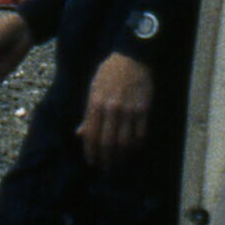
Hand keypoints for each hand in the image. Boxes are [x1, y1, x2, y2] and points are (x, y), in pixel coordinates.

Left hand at [76, 52, 157, 170]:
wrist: (132, 57)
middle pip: (108, 142)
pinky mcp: (144, 109)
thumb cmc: (109, 73)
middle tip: (106, 168)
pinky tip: (133, 151)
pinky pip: (140, 134)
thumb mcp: (93, 89)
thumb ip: (88, 113)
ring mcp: (129, 110)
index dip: (91, 152)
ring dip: (121, 157)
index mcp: (96, 103)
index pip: (92, 135)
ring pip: (125, 142)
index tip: (92, 162)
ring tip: (119, 163)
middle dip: (106, 159)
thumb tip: (80, 134)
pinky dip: (137, 146)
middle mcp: (112, 109)